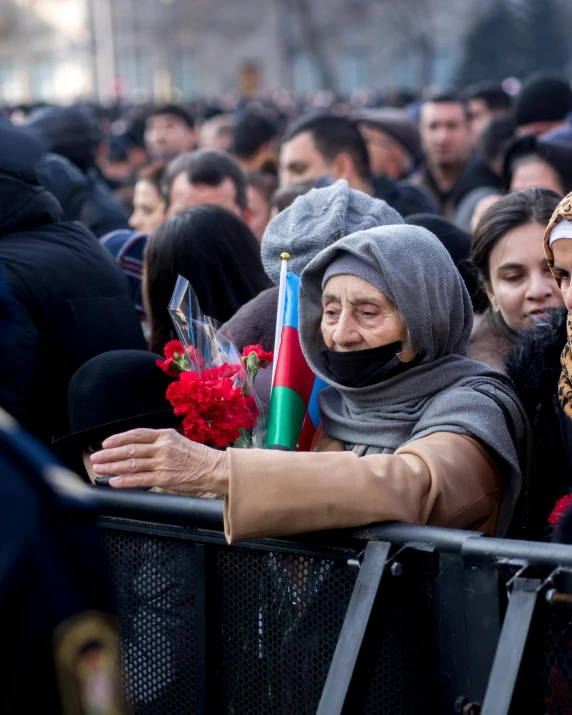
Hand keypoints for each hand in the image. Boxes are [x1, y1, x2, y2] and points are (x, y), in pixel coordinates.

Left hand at [90, 428, 229, 493]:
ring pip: (131, 464)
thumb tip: (139, 448)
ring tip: (100, 468)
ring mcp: (163, 462)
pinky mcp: (165, 478)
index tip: (106, 442)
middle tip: (96, 457)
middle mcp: (162, 447)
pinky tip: (114, 481)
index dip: (119, 438)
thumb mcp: (179, 442)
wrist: (215, 469)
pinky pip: (140, 479)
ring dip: (112, 466)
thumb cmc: (199, 457)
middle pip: (130, 449)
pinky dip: (125, 480)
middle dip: (109, 454)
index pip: (136, 434)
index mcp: (165, 435)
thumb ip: (160, 443)